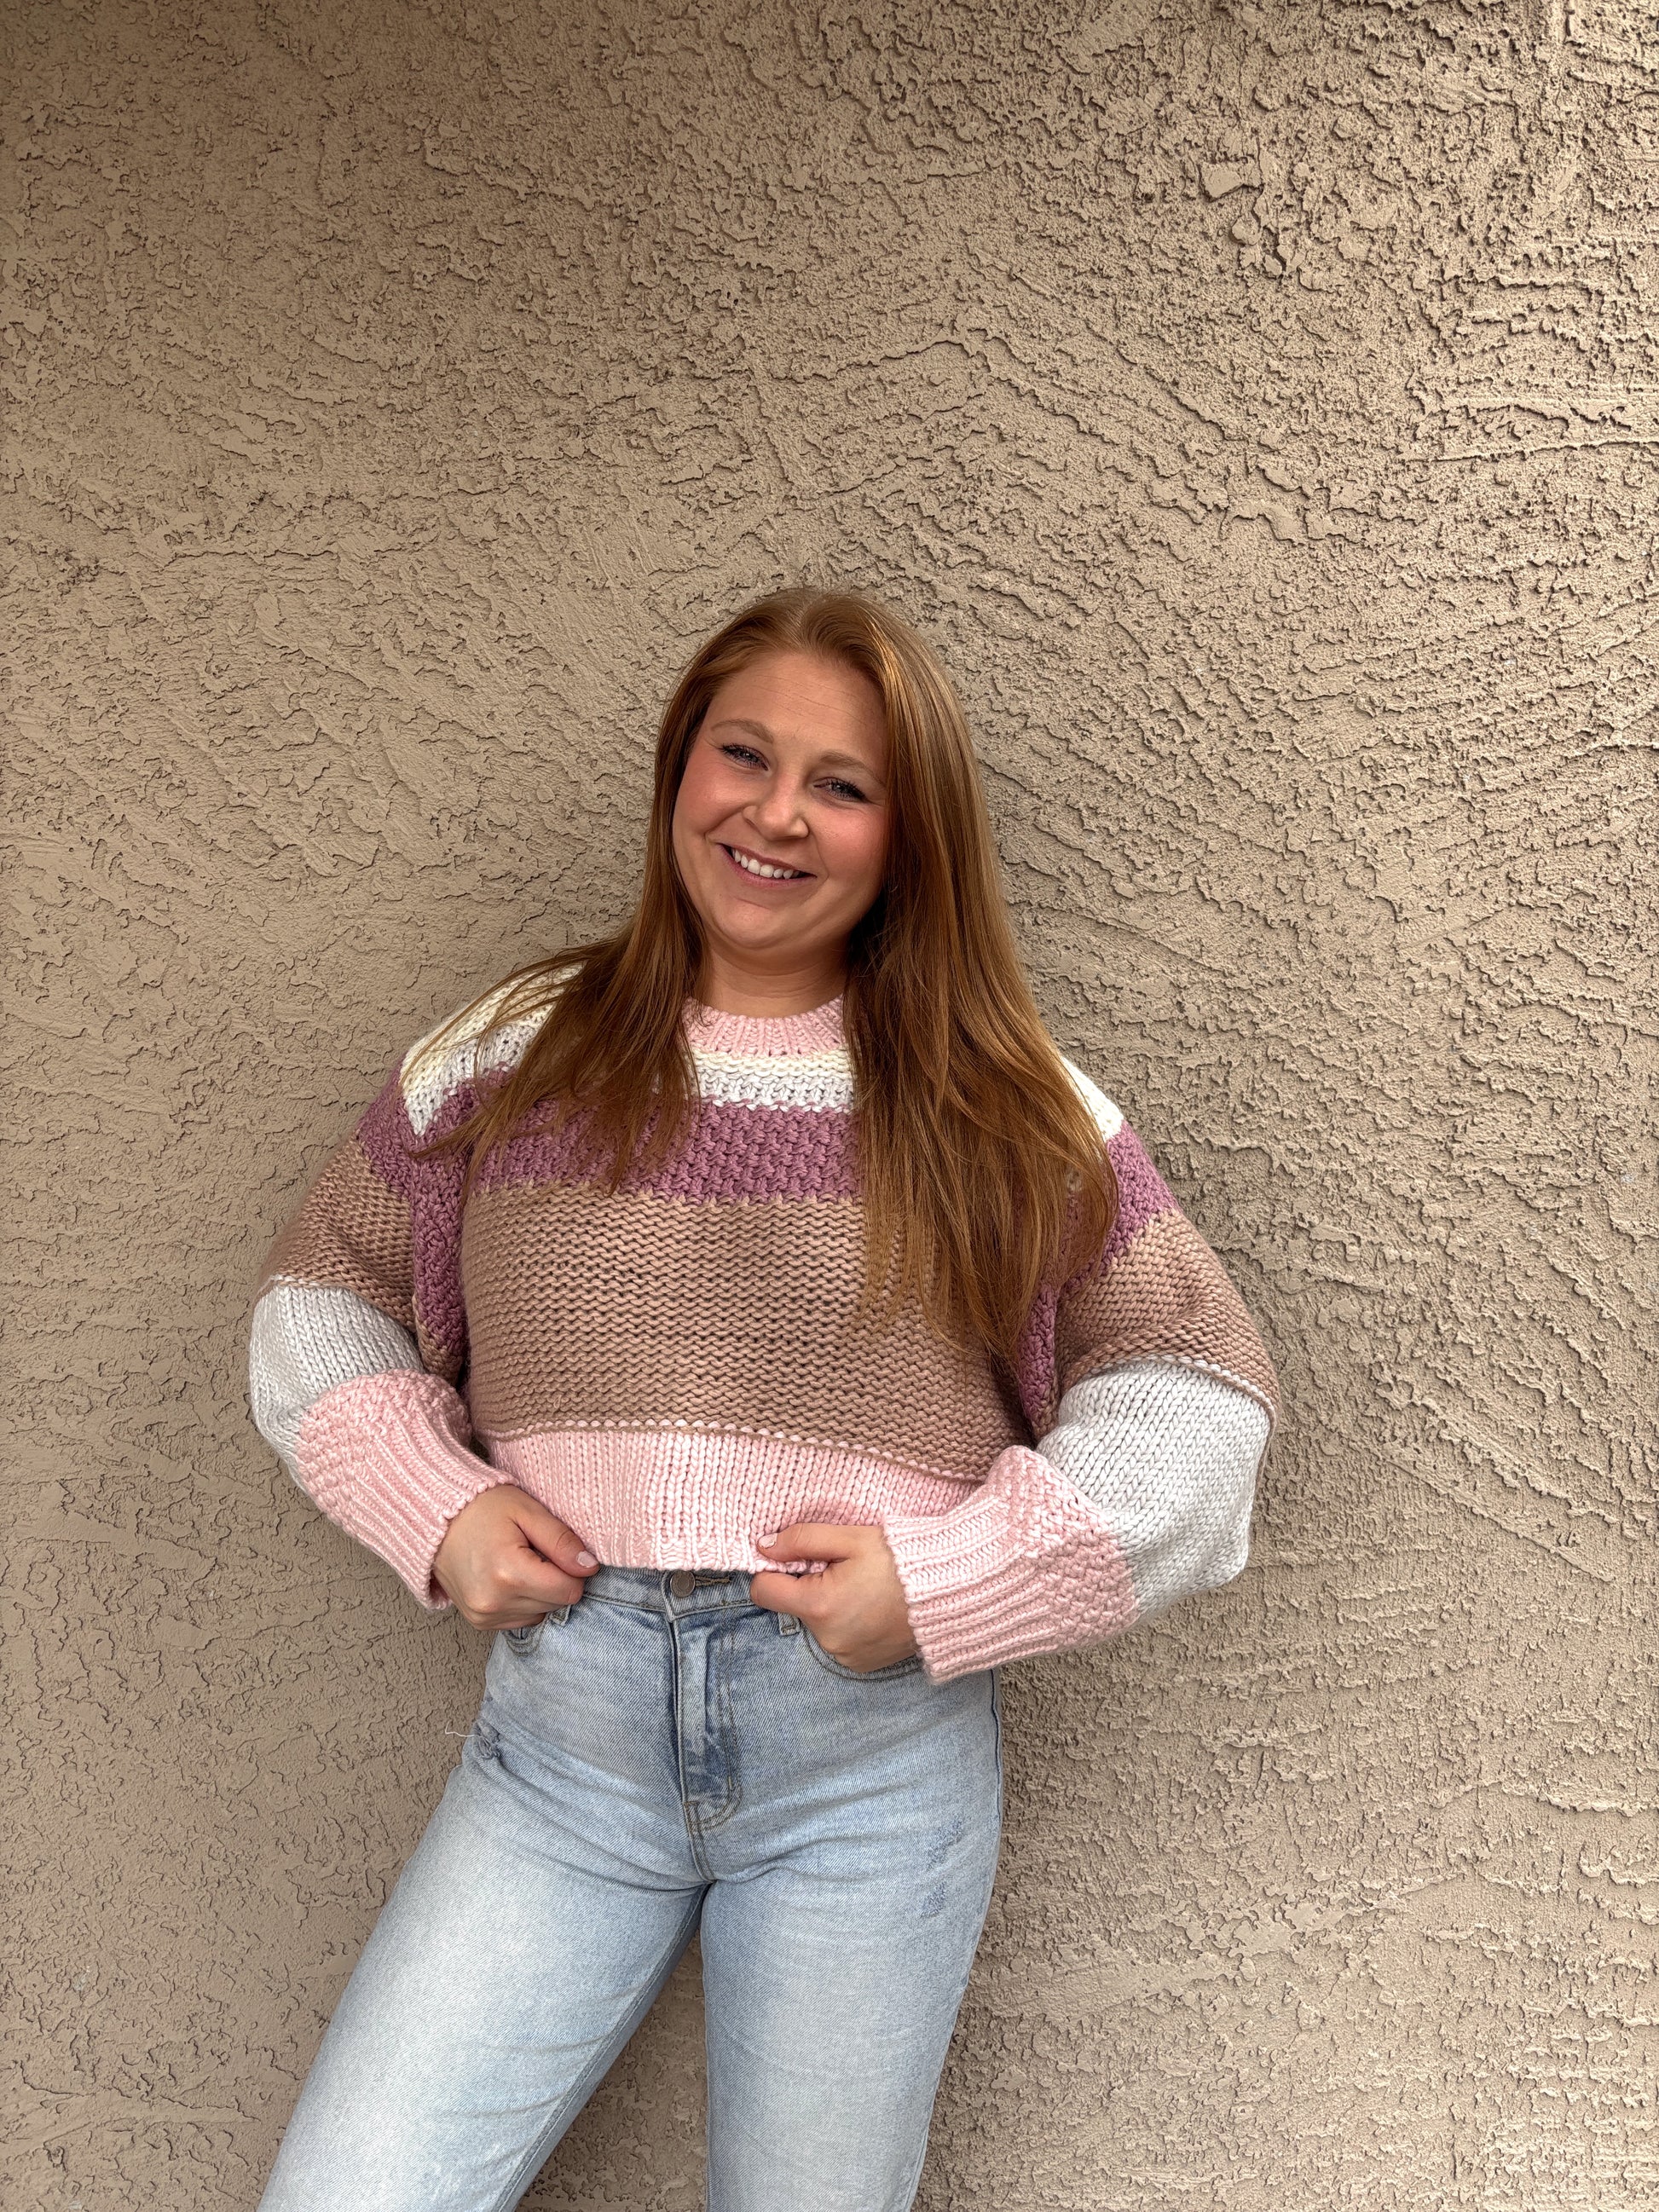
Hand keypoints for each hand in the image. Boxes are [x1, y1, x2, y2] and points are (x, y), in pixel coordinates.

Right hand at [432, 1485, 598, 1632]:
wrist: (436, 1518)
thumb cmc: (483, 1508)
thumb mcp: (527, 1512)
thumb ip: (561, 1541)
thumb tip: (590, 1567)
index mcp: (509, 1574)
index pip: (569, 1590)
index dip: (572, 1569)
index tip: (556, 1548)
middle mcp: (494, 1602)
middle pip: (556, 1603)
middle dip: (555, 1578)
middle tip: (533, 1551)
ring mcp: (484, 1616)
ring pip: (541, 1613)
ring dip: (539, 1591)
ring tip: (518, 1561)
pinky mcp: (479, 1622)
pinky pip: (521, 1619)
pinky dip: (523, 1600)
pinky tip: (508, 1576)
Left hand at [750, 1523, 917, 1673]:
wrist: (948, 1592)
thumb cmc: (899, 1559)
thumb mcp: (849, 1538)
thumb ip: (801, 1540)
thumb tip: (764, 1548)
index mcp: (818, 1605)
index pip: (764, 1591)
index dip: (775, 1571)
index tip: (799, 1559)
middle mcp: (827, 1639)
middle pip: (794, 1607)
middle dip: (810, 1587)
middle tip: (846, 1571)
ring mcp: (845, 1656)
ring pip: (817, 1624)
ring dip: (831, 1607)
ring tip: (865, 1590)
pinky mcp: (861, 1665)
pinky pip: (838, 1641)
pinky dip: (848, 1625)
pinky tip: (873, 1609)